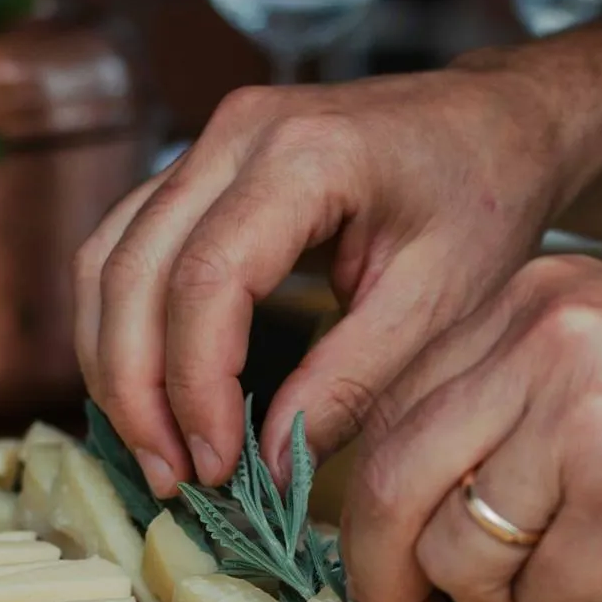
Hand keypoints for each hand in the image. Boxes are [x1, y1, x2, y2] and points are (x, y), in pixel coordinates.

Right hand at [74, 61, 591, 494]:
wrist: (495, 122)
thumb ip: (348, 386)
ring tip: (154, 452)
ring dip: (114, 365)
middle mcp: (236, 133)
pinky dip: (122, 328)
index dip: (194, 386)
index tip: (215, 467)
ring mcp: (207, 142)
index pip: (206, 281)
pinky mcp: (196, 167)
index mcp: (306, 155)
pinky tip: (150, 395)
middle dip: (135, 390)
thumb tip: (265, 469)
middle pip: (132, 270)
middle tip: (168, 479)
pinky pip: (123, 249)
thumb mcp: (437, 305)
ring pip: (107, 259)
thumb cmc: (484, 202)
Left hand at [341, 256, 601, 601]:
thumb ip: (512, 410)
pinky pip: (545, 598)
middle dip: (383, 575)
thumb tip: (411, 513)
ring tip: (569, 591)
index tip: (381, 557)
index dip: (369, 506)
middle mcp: (542, 344)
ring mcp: (582, 422)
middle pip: (388, 484)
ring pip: (460, 553)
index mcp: (529, 302)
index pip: (391, 412)